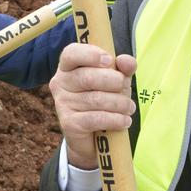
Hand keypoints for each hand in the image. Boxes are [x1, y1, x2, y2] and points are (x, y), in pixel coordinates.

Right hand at [49, 43, 135, 169]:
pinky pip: (96, 118)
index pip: (71, 53)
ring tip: (129, 107)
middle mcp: (60, 82)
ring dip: (119, 103)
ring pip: (96, 99)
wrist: (92, 137)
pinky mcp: (68, 123)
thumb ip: (122, 68)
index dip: (90, 54)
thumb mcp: (115, 81)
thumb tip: (127, 62)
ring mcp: (62, 103)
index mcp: (68, 66)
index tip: (109, 60)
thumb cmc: (104, 99)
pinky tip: (124, 120)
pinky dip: (115, 119)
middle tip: (126, 88)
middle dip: (114, 82)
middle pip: (88, 77)